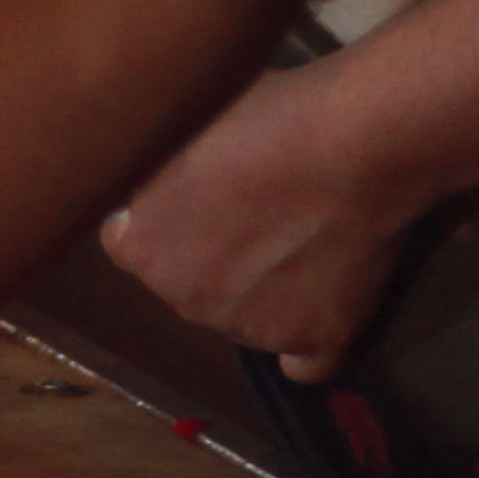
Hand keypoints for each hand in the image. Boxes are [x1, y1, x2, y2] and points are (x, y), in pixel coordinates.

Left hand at [105, 54, 422, 379]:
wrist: (349, 142)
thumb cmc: (262, 114)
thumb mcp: (181, 125)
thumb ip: (156, 170)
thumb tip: (148, 181)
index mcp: (145, 249)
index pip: (129, 245)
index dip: (165, 216)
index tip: (195, 191)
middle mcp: (187, 301)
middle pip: (188, 282)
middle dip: (211, 252)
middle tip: (256, 206)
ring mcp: (251, 329)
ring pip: (245, 317)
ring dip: (262, 288)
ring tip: (304, 233)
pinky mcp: (315, 339)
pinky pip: (305, 363)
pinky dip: (307, 338)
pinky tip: (319, 309)